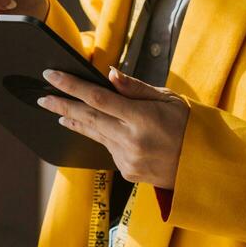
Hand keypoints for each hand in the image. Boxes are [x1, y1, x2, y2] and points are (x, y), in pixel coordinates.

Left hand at [37, 66, 190, 188]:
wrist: (203, 167)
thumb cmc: (189, 127)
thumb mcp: (169, 99)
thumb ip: (136, 88)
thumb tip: (110, 75)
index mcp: (142, 118)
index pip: (98, 98)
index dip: (71, 86)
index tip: (52, 75)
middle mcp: (131, 140)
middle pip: (87, 118)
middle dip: (61, 105)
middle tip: (42, 97)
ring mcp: (127, 158)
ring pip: (94, 134)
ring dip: (75, 121)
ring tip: (58, 112)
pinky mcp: (126, 171)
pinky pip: (107, 148)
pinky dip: (101, 135)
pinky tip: (94, 128)